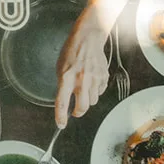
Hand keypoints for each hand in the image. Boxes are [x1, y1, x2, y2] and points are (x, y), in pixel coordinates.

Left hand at [54, 4, 109, 126]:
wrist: (88, 39)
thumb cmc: (71, 52)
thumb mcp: (60, 67)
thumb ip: (63, 84)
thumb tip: (65, 99)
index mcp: (66, 77)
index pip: (62, 102)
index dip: (60, 116)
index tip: (60, 124)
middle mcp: (81, 80)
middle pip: (82, 107)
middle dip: (78, 113)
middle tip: (74, 112)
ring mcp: (94, 79)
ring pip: (92, 101)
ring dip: (87, 101)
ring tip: (82, 91)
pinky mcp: (103, 77)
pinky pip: (100, 92)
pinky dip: (95, 92)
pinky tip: (91, 83)